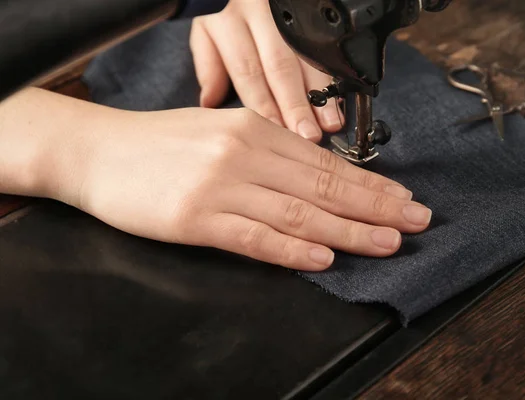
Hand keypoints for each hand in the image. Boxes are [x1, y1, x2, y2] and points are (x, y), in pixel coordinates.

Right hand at [66, 108, 430, 270]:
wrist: (100, 153)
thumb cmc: (163, 145)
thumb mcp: (220, 132)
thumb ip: (267, 152)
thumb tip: (315, 177)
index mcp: (254, 131)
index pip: (325, 163)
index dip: (370, 183)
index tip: (403, 198)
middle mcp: (244, 154)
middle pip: (323, 186)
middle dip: (376, 207)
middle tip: (416, 221)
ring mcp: (220, 187)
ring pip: (299, 212)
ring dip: (349, 230)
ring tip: (388, 242)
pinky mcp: (196, 218)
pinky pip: (254, 237)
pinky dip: (292, 249)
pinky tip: (322, 258)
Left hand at [190, 0, 343, 142]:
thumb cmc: (222, 9)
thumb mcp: (204, 28)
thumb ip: (208, 65)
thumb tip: (210, 102)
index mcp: (227, 20)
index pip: (248, 71)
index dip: (264, 105)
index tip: (277, 133)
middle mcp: (258, 14)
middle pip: (280, 67)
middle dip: (296, 106)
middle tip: (308, 135)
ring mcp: (285, 12)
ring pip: (305, 57)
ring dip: (321, 93)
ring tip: (330, 122)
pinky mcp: (306, 11)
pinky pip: (321, 46)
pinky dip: (330, 75)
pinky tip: (338, 97)